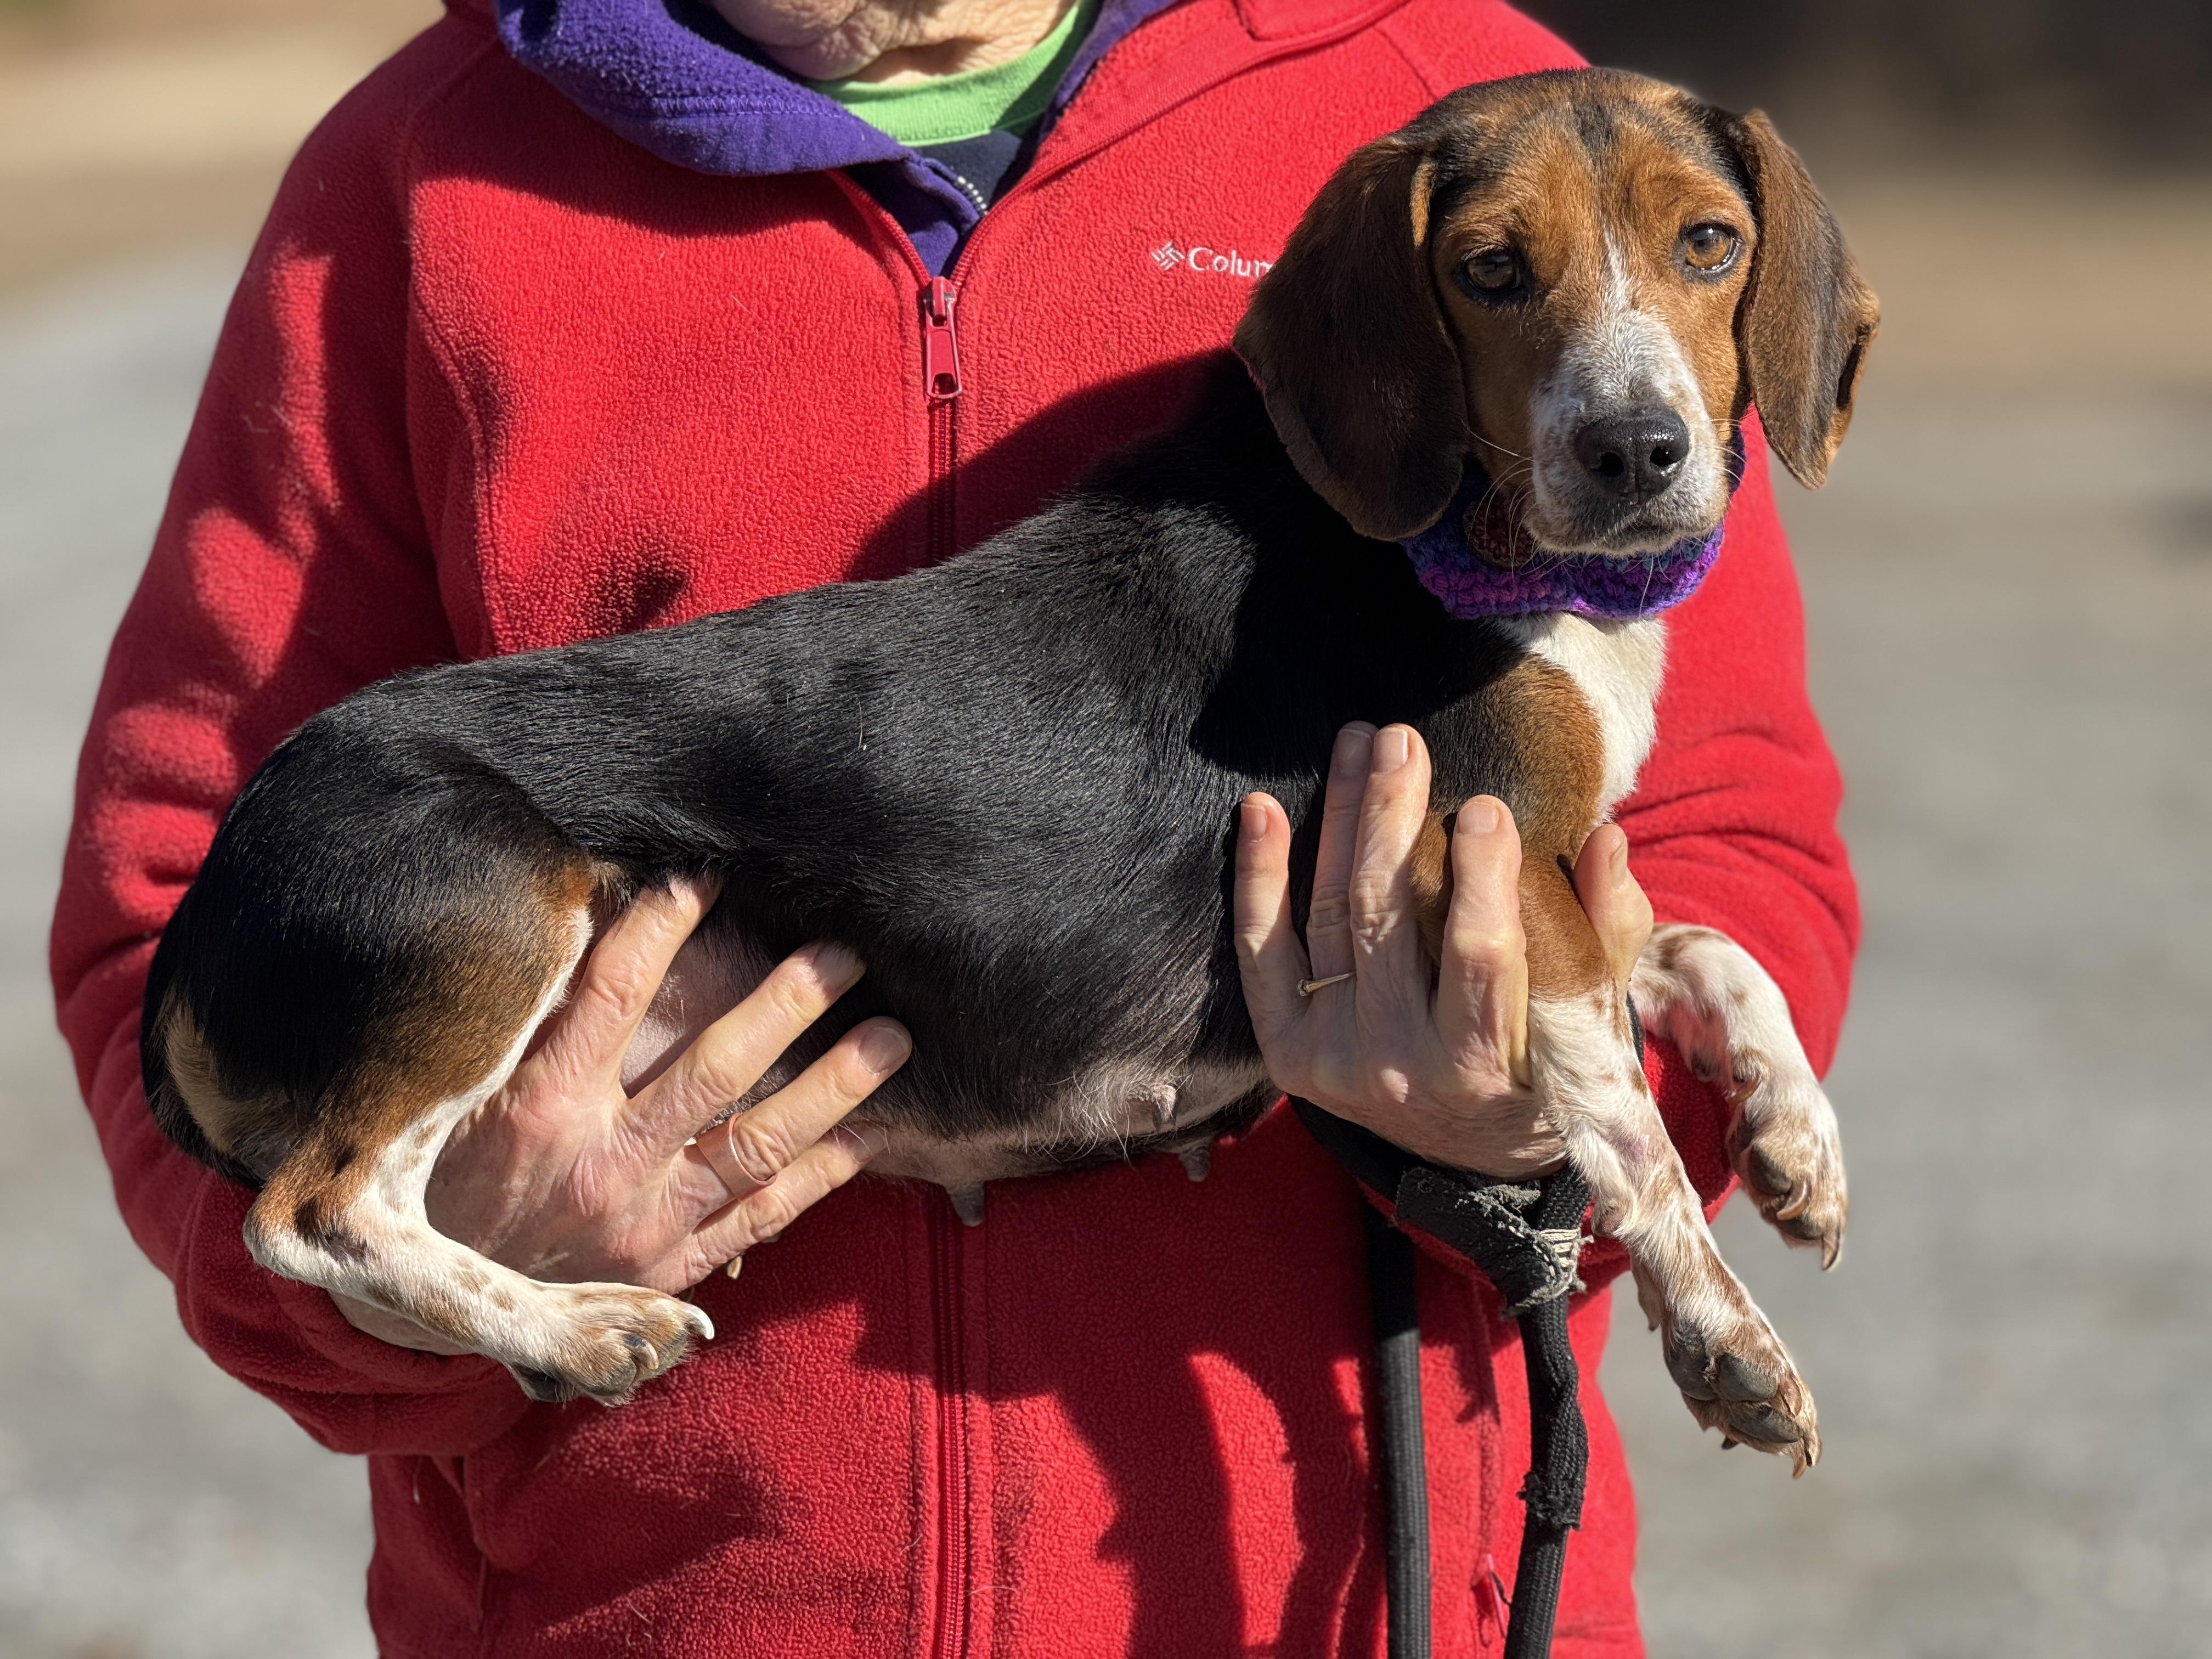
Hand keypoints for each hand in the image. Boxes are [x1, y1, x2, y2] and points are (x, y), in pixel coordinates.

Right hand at [333, 879, 910, 1352]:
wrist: (430, 1318)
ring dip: (834, 1088)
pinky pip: (759, 1218)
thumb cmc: (446, 1181)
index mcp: (538, 1106)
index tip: (710, 876)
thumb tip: (582, 918)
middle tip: (848, 954)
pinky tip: (865, 1137)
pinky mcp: (668, 1270)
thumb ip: (527, 1025)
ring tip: (893, 1039)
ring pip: (759, 1144)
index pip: (612, 992)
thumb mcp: (462, 1101)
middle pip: (715, 1068)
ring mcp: (642, 1222)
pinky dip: (818, 1178)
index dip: (662, 926)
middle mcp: (600, 1164)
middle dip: (790, 1004)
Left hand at [1232, 722, 1652, 1175]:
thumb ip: (1606, 928)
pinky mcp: (1285, 1052)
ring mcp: (1332, 1059)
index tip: (1487, 804)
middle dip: (1392, 818)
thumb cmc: (1543, 1063)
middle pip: (1385, 919)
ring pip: (1328, 916)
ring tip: (1356, 745)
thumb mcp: (1592, 1012)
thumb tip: (1605, 837)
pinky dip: (1259, 878)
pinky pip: (1261, 953)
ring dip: (1338, 819)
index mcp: (1483, 1063)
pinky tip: (1262, 807)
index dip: (1482, 877)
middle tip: (1402, 739)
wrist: (1468, 1159)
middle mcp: (1398, 1068)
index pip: (1480, 956)